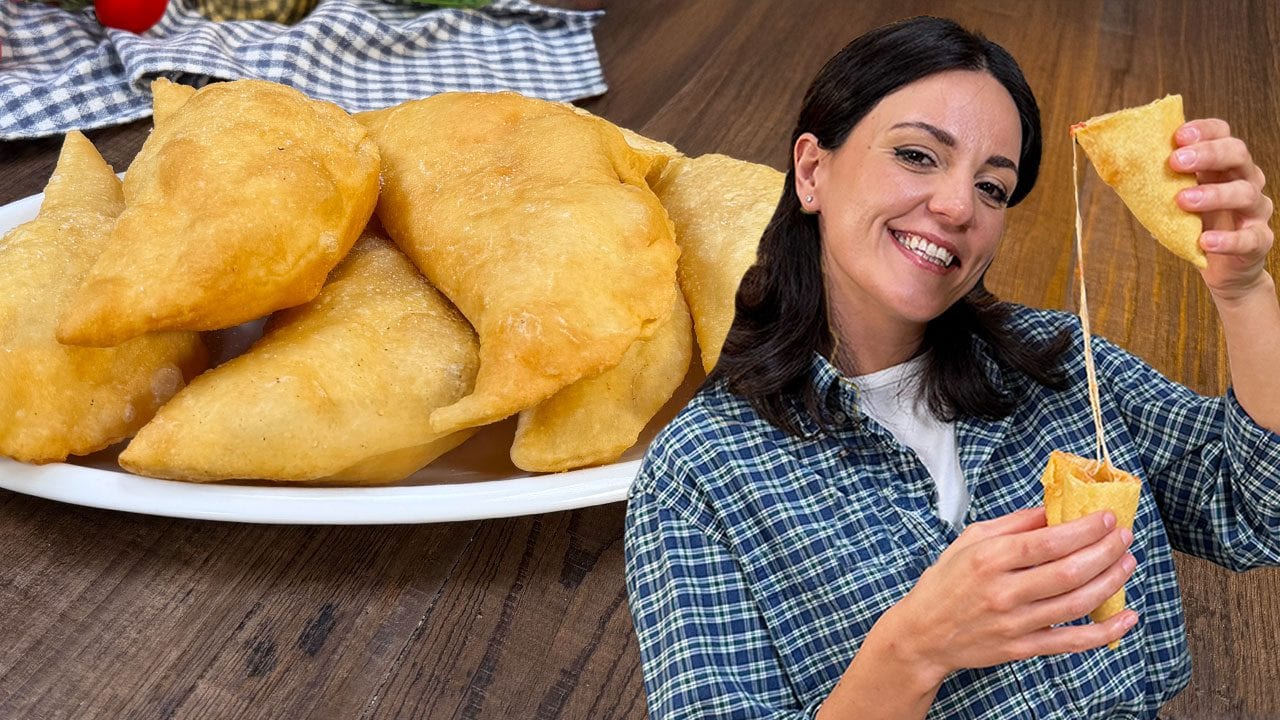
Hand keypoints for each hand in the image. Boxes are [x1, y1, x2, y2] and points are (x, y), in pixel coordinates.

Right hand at [876, 507, 1136, 683]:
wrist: (922, 635)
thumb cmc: (945, 582)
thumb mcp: (969, 541)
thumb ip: (1012, 524)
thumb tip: (1053, 510)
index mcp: (989, 559)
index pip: (1047, 541)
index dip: (1084, 529)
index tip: (1107, 518)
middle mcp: (1003, 591)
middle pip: (1069, 570)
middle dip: (1105, 551)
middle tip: (1124, 537)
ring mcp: (1014, 623)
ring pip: (1077, 603)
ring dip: (1110, 582)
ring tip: (1128, 563)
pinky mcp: (1022, 649)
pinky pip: (1072, 642)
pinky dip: (1105, 632)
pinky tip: (1128, 617)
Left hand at [1170, 119, 1274, 301]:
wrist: (1220, 267)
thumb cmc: (1194, 226)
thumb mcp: (1174, 200)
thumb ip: (1158, 184)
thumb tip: (1115, 169)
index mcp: (1223, 164)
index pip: (1222, 133)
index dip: (1204, 130)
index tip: (1178, 135)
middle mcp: (1245, 179)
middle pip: (1237, 153)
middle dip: (1208, 153)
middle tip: (1175, 160)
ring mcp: (1255, 208)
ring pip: (1244, 192)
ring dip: (1213, 194)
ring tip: (1182, 200)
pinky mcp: (1259, 239)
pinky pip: (1250, 237)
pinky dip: (1227, 239)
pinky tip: (1205, 241)